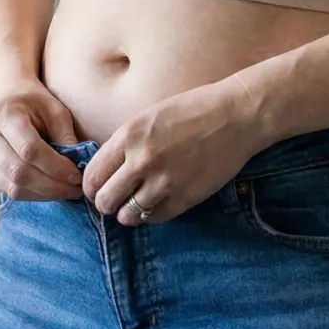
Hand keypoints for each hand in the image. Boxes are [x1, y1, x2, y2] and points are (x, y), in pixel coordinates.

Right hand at [0, 79, 84, 202]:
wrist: (5, 95)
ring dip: (42, 194)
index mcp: (5, 114)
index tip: (77, 175)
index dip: (55, 167)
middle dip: (51, 186)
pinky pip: (5, 190)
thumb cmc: (34, 101)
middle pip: (18, 172)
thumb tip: (78, 166)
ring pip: (11, 186)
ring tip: (64, 191)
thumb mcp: (55, 109)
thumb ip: (65, 136)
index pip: (30, 149)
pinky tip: (47, 190)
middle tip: (74, 190)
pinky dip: (29, 194)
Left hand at [82, 78, 262, 225]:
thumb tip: (104, 171)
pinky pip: (154, 218)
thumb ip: (125, 143)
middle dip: (107, 202)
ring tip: (139, 200)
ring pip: (127, 216)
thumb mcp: (149, 117)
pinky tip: (159, 199)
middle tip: (117, 197)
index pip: (92, 176)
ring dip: (129, 211)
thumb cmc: (193, 110)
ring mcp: (164, 182)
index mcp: (130, 135)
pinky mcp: (185, 198)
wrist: (235, 116)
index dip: (92, 186)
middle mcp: (142, 160)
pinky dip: (152, 213)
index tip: (100, 187)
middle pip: (105, 201)